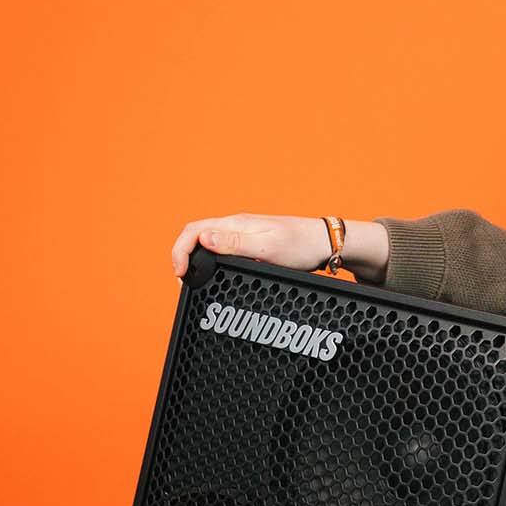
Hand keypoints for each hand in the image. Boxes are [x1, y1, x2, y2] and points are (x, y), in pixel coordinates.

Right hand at [170, 213, 334, 279]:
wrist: (325, 243)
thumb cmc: (300, 245)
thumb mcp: (267, 248)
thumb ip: (234, 243)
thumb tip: (204, 238)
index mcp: (236, 224)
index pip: (194, 230)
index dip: (179, 251)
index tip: (180, 274)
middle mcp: (236, 226)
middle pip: (196, 235)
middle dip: (183, 255)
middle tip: (184, 281)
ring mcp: (244, 233)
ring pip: (207, 241)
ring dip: (195, 257)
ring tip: (194, 279)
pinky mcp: (252, 242)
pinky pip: (222, 247)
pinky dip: (210, 259)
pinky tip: (214, 272)